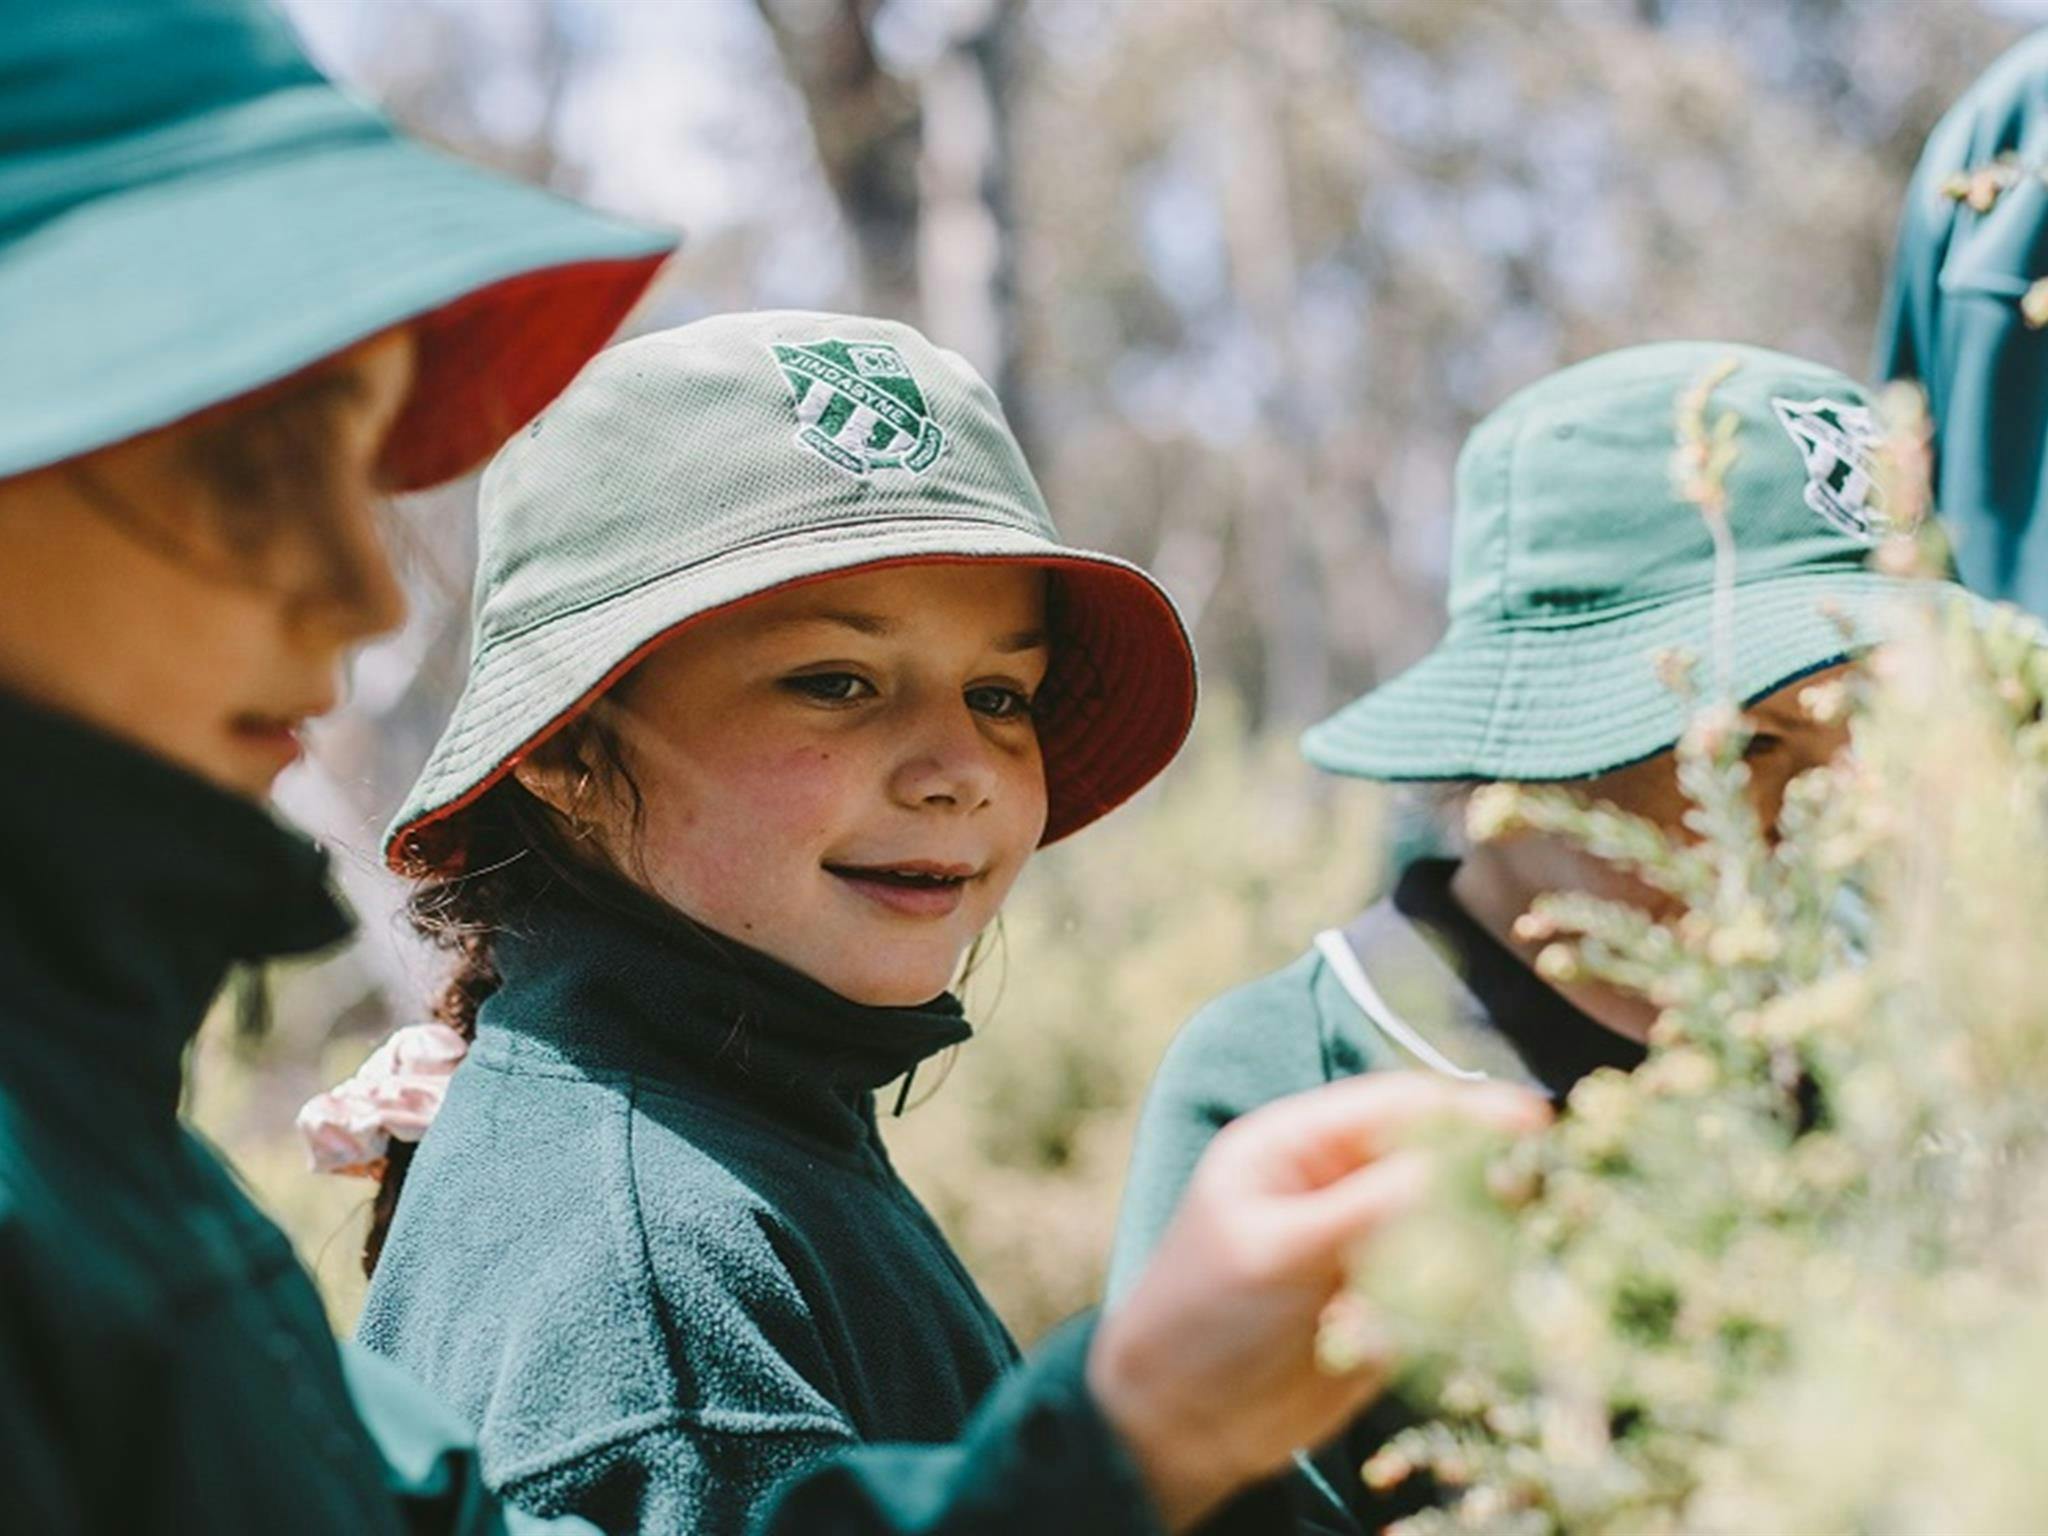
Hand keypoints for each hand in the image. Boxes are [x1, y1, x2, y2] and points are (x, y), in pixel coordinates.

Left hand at [1086, 1073, 1548, 1531]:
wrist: (1175, 1422)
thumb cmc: (1201, 1316)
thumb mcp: (1276, 1251)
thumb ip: (1364, 1209)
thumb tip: (1454, 1162)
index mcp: (1297, 1146)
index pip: (1395, 1108)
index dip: (1464, 1110)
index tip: (1530, 1124)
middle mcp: (1339, 1186)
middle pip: (1435, 1162)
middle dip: (1483, 1180)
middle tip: (1533, 1200)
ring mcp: (1366, 1247)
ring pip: (1451, 1229)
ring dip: (1473, 1251)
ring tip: (1479, 1277)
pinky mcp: (1389, 1310)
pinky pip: (1446, 1295)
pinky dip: (1453, 1308)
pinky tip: (1426, 1330)